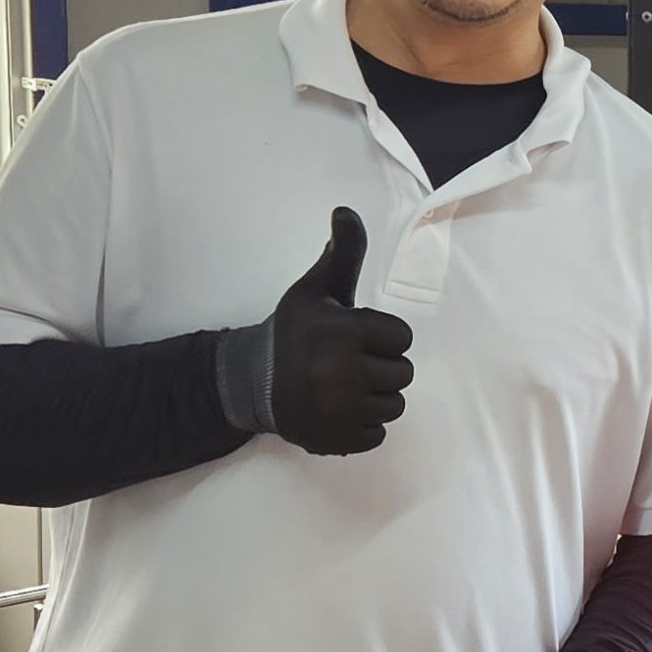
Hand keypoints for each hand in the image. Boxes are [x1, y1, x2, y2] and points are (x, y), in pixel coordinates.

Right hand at [217, 209, 413, 455]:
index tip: (358, 338)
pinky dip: (363, 426)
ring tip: (345, 387)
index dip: (384, 337)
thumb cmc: (291, 333)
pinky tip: (339, 410)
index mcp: (343, 332)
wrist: (248, 382)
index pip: (401, 337)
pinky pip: (378, 435)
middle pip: (403, 373)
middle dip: (382, 367)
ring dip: (376, 397)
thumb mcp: (316, 290)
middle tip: (350, 364)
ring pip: (394, 405)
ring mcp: (339, 410)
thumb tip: (347, 211)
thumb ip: (343, 254)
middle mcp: (342, 372)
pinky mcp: (336, 439)